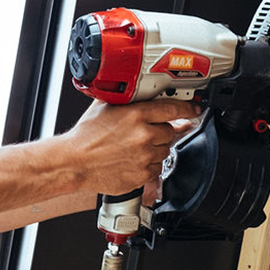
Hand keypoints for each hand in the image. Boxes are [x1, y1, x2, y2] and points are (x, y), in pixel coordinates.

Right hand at [63, 97, 199, 195]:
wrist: (74, 162)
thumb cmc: (86, 136)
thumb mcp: (106, 106)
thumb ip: (127, 99)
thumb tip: (141, 93)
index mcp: (136, 114)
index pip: (173, 109)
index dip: (187, 108)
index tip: (194, 109)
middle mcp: (144, 136)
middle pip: (171, 132)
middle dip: (161, 131)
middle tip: (145, 133)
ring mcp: (144, 157)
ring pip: (165, 151)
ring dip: (156, 149)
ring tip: (135, 148)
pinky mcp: (142, 175)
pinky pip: (157, 169)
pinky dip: (149, 165)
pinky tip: (133, 160)